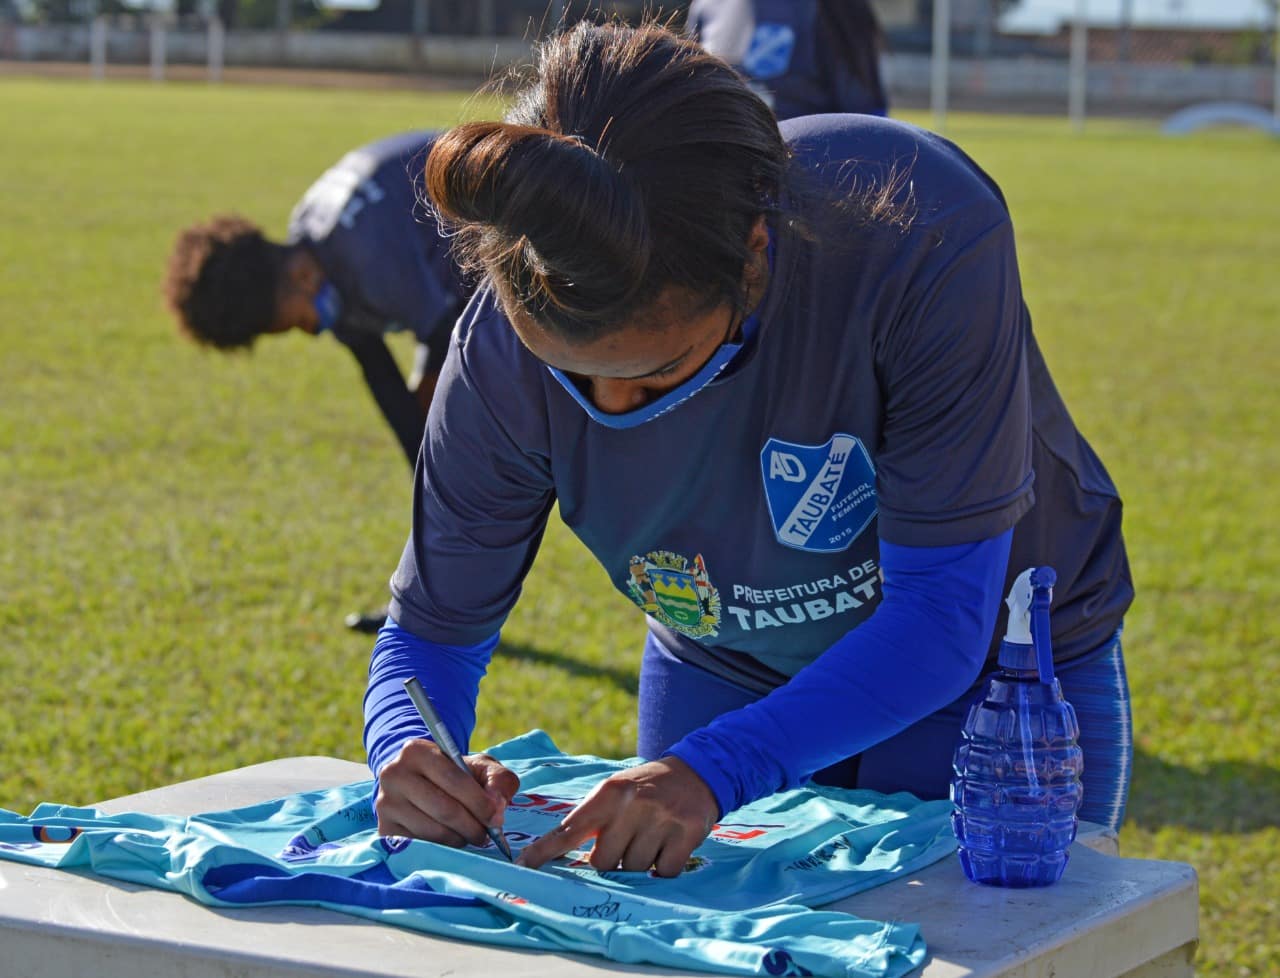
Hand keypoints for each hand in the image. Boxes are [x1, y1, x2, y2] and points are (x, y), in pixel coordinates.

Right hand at [375, 738, 519, 847]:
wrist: (418, 782)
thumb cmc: (454, 774)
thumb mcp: (480, 767)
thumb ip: (498, 780)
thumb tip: (497, 807)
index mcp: (416, 751)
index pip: (454, 779)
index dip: (480, 802)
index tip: (497, 818)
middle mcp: (393, 774)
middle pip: (444, 809)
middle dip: (473, 826)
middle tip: (486, 834)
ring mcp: (385, 804)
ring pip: (433, 832)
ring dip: (460, 839)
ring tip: (470, 836)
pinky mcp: (383, 830)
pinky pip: (421, 846)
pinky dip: (443, 848)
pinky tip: (451, 840)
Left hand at [516, 756, 717, 876]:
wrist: (697, 772)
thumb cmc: (646, 789)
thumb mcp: (615, 792)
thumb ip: (591, 821)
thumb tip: (561, 857)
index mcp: (609, 794)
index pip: (570, 828)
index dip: (546, 850)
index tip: (524, 865)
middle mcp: (632, 805)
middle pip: (603, 862)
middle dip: (611, 860)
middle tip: (627, 840)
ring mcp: (660, 819)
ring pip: (633, 870)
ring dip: (639, 864)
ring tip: (650, 838)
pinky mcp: (686, 834)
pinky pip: (663, 873)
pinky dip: (663, 868)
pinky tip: (667, 846)